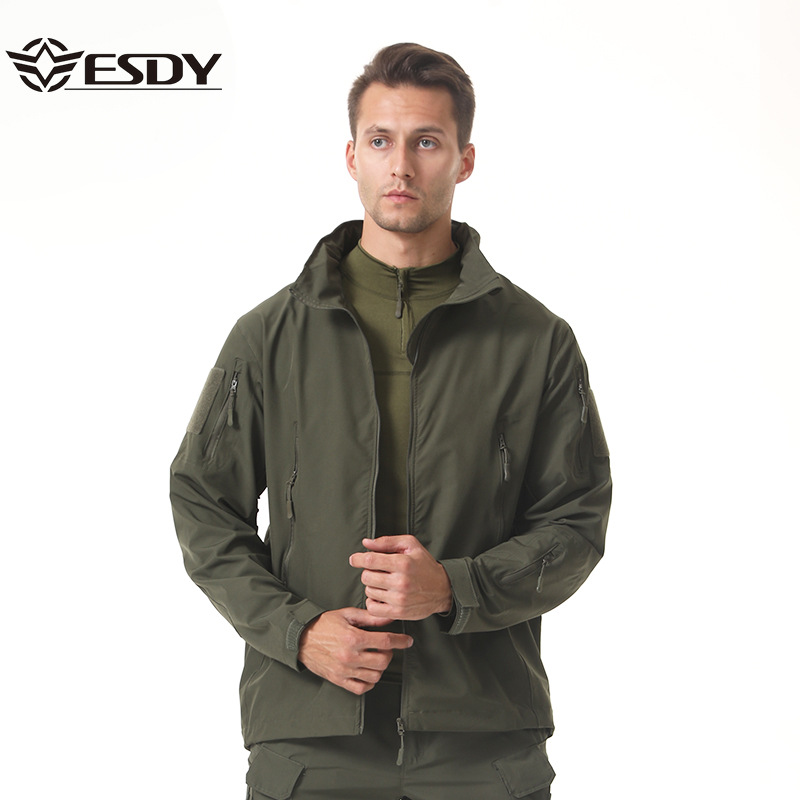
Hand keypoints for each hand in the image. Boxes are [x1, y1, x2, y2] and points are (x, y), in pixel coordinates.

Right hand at [297, 607, 413, 694]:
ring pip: (375, 676)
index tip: (407, 641)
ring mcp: (344, 670)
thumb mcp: (347, 614)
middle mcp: (350, 656)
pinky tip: (368, 672)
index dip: (400, 640)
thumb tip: (388, 618)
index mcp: (353, 638)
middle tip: (386, 648)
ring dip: (380, 668)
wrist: (301, 638)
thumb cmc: (323, 624)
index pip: (386, 641)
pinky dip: (369, 682)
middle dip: (389, 653)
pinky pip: (361, 688)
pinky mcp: (338, 680)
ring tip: (376, 659)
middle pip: (383, 660)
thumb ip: (370, 617)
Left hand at [349, 535, 452, 620]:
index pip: (370, 560)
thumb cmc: (425, 565)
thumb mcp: (410, 545)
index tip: (354, 559)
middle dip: (369, 572)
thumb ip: (387, 542)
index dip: (358, 559)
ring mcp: (399, 599)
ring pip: (369, 591)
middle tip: (379, 571)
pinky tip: (382, 596)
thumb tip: (366, 543)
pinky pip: (372, 608)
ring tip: (384, 583)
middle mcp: (401, 582)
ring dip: (372, 586)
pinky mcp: (398, 612)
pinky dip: (373, 601)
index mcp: (403, 563)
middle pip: (366, 577)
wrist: (443, 589)